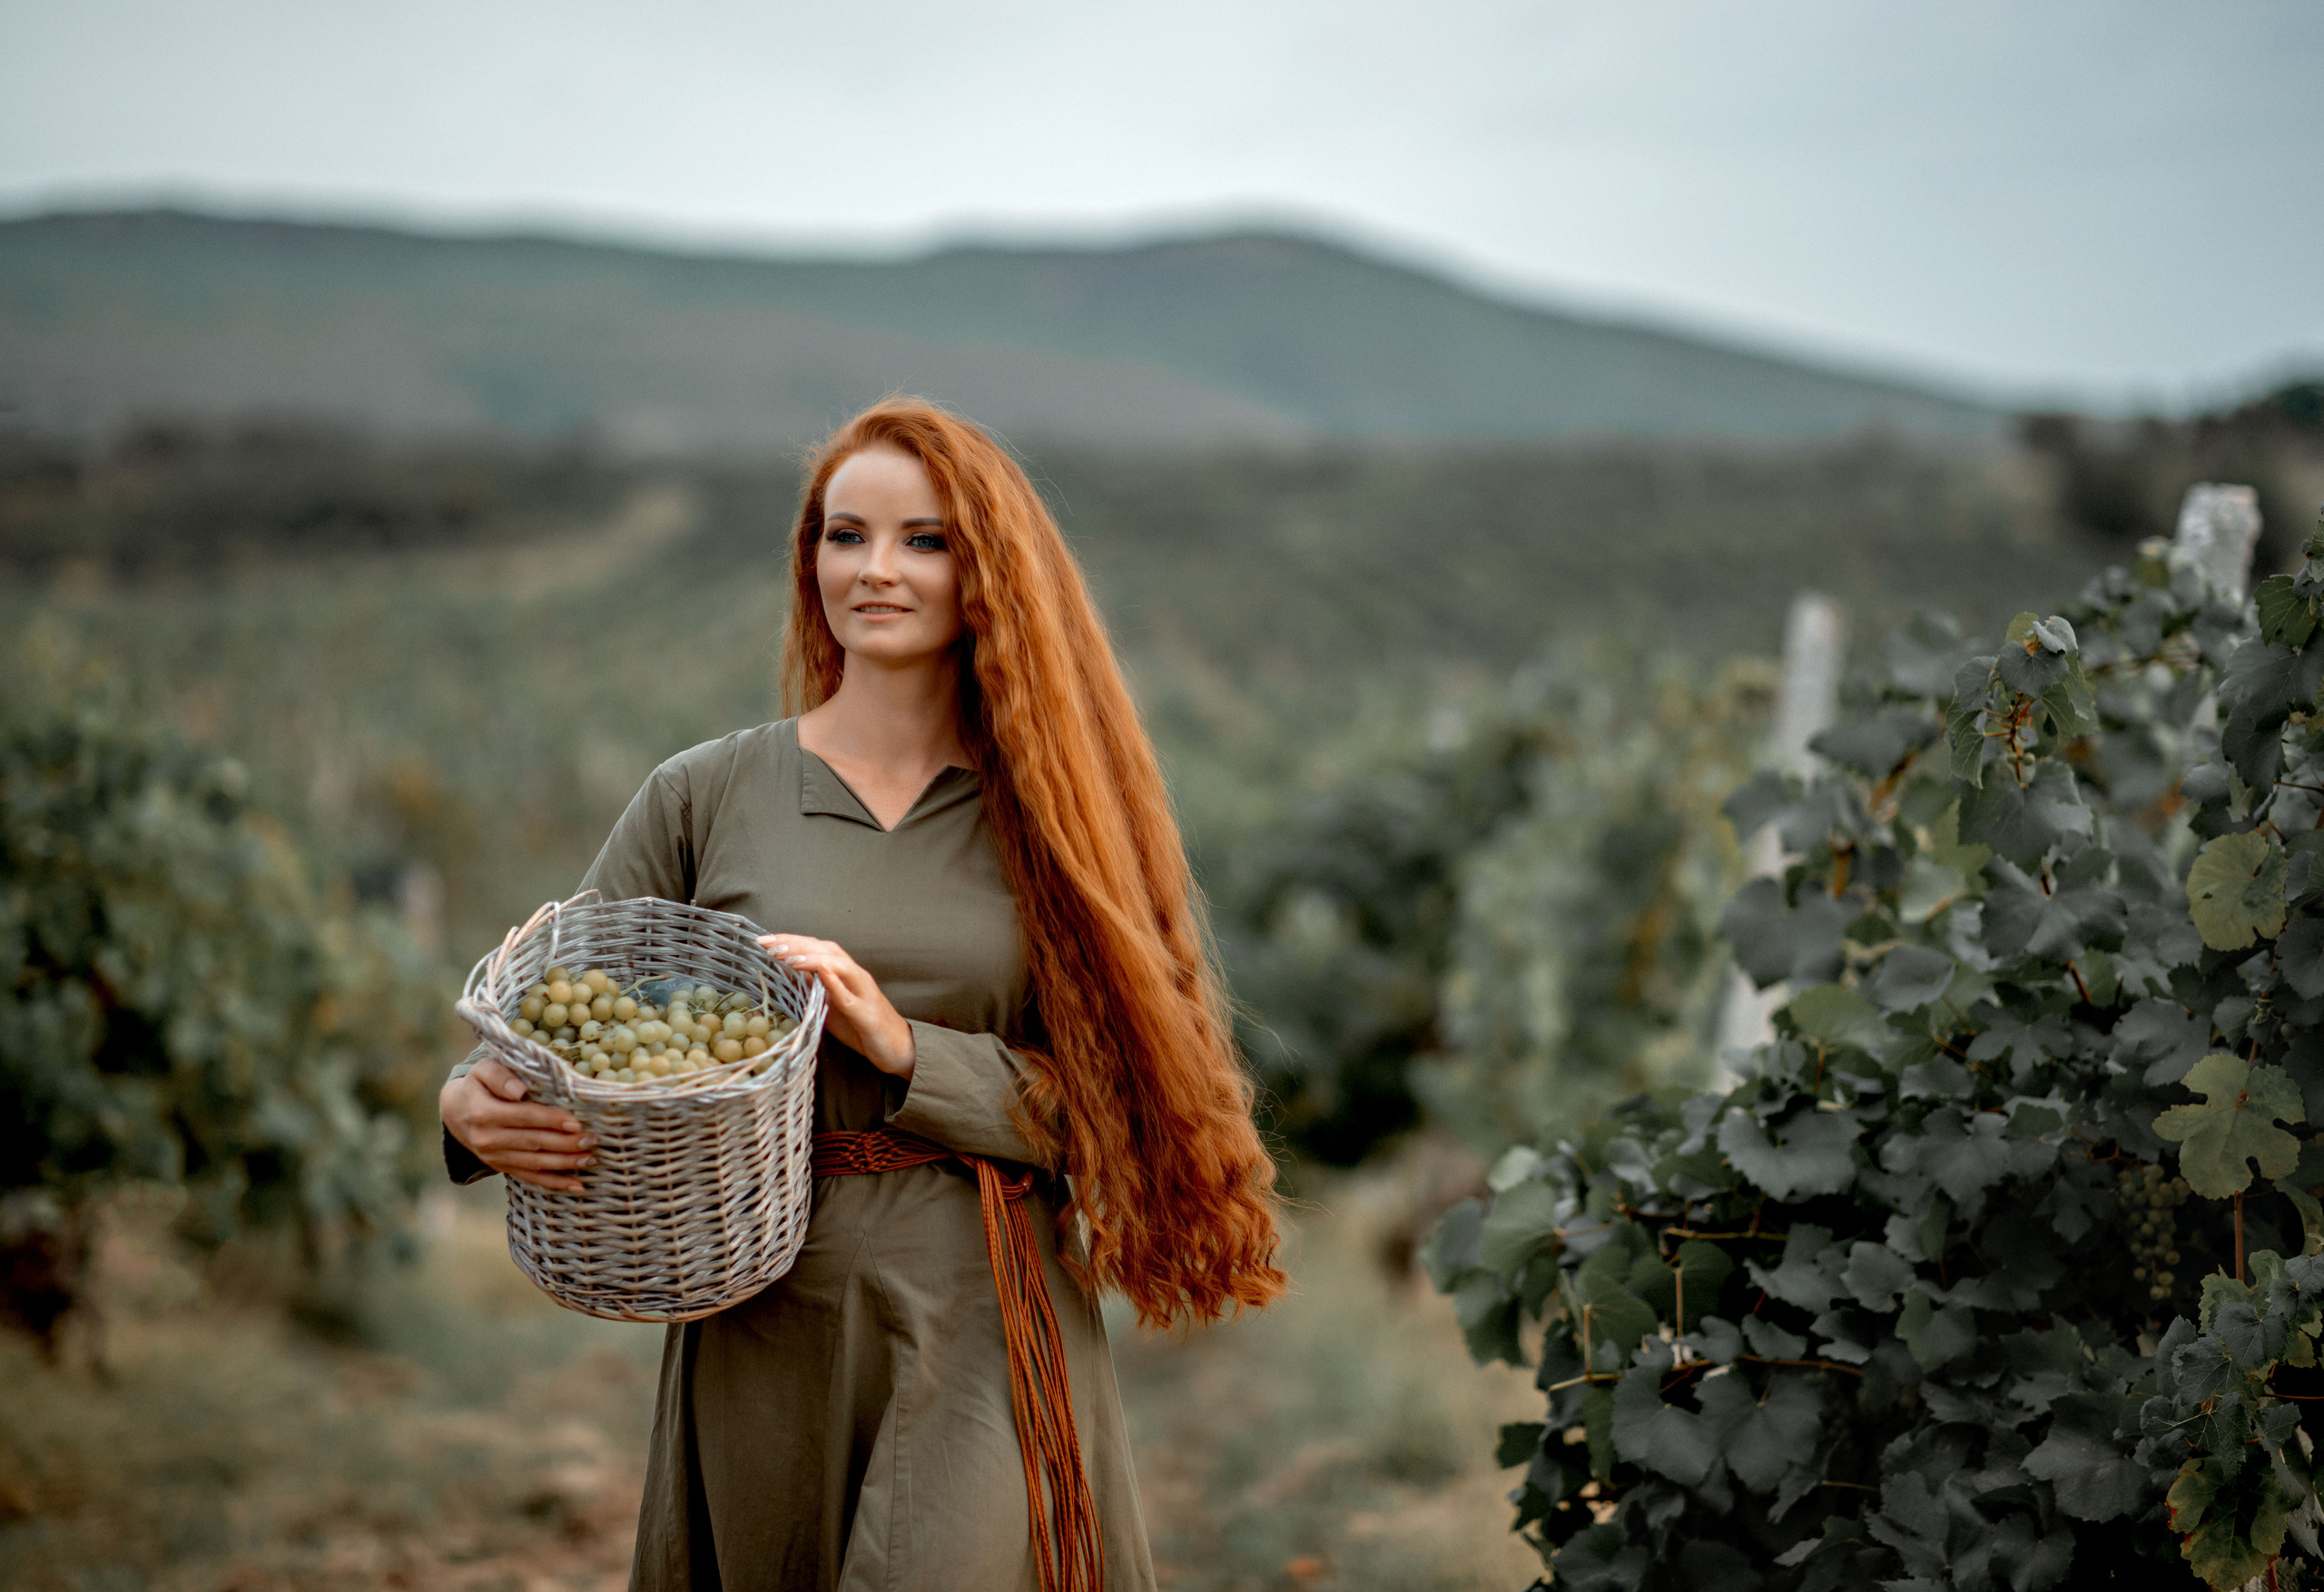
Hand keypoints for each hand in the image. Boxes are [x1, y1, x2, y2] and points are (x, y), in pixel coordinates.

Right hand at [440, 1056, 594, 1192]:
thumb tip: (518, 1090)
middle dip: (565, 1144)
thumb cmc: (477, 1085)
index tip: (575, 1123)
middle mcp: (487, 1138)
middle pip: (533, 1142)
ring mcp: (493, 1156)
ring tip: (589, 1159)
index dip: (550, 1120)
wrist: (455, 1111)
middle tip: (591, 1140)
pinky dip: (553, 1183)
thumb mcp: (482, 1071)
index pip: (523, 1117)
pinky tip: (576, 1185)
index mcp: (483, 1112)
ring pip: (534, 1162)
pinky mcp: (500, 1166)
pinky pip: (529, 1177)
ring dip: (564, 1163)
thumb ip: (500, 1076)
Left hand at [759, 934, 915, 1079]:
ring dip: (811, 958)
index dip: (791, 941)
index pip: (816, 948)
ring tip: (786, 956)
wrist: (896, 1049)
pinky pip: (850, 996)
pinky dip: (835, 982)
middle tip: (768, 943)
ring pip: (838, 966)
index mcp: (845, 973)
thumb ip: (811, 988)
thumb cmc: (861, 1027)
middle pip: (826, 949)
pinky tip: (821, 972)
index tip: (764, 941)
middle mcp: (855, 976)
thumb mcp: (829, 1006)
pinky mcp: (867, 1014)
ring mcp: (863, 992)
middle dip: (796, 944)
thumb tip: (784, 972)